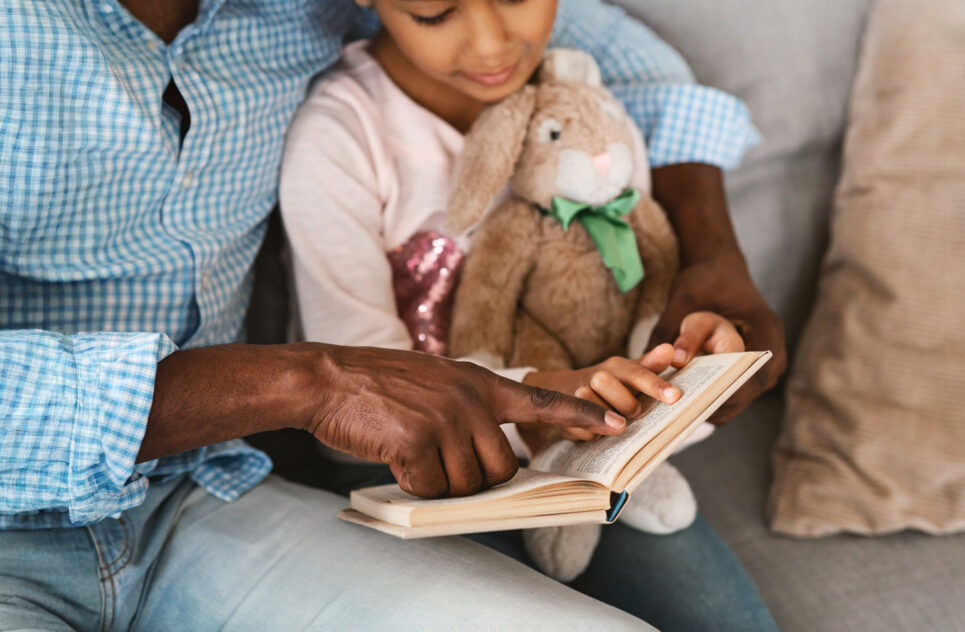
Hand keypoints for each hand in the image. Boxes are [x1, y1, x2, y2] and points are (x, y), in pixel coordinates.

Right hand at [303, 345, 626, 497]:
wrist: (328, 376)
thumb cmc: (379, 384)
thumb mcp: (435, 381)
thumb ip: (468, 409)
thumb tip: (487, 461)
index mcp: (479, 382)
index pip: (542, 400)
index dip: (581, 415)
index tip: (617, 423)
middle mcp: (471, 399)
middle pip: (502, 468)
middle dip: (477, 480)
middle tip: (441, 465)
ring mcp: (446, 419)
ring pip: (468, 484)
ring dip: (440, 484)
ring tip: (411, 455)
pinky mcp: (418, 441)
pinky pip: (432, 489)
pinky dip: (414, 487)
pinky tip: (395, 460)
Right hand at [520, 344, 680, 450]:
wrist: (566, 391)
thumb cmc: (611, 385)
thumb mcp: (631, 374)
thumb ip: (651, 365)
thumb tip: (672, 350)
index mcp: (616, 367)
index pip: (637, 373)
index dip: (655, 385)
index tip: (675, 397)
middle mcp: (595, 377)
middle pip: (607, 384)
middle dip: (625, 403)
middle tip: (635, 413)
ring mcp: (577, 395)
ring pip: (589, 403)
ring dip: (607, 418)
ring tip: (618, 424)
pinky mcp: (565, 416)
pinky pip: (581, 428)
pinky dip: (592, 433)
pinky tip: (598, 434)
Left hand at [648, 163, 787, 425]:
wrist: (718, 268)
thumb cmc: (704, 280)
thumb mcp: (686, 301)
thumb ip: (679, 332)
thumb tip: (672, 364)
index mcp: (767, 336)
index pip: (745, 380)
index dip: (717, 397)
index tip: (686, 410)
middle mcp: (772, 358)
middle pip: (740, 396)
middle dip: (706, 406)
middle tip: (671, 422)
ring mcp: (763, 368)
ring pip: (733, 399)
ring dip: (704, 404)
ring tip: (670, 416)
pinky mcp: (748, 372)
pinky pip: (728, 391)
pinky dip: (705, 395)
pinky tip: (676, 401)